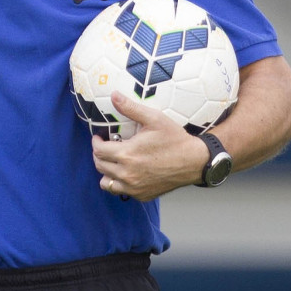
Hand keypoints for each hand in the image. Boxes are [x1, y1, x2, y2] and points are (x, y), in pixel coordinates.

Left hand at [91, 90, 208, 200]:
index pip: (99, 151)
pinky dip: (120, 183)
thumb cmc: (174, 139)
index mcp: (127, 154)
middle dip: (99, 155)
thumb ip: (131, 108)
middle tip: (105, 147)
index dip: (96, 142)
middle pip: (100, 166)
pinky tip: (128, 172)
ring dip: (106, 172)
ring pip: (107, 183)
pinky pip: (122, 191)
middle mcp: (127, 174)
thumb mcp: (154, 118)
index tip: (99, 137)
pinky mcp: (143, 195)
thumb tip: (114, 95)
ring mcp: (135, 187)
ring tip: (113, 162)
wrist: (194, 161)